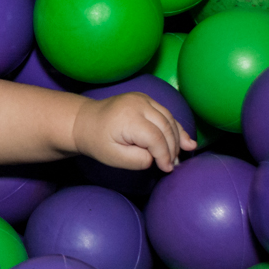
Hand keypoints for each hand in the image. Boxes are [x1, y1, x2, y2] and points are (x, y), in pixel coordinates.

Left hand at [72, 93, 196, 172]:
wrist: (83, 121)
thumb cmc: (97, 141)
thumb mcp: (114, 157)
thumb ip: (138, 160)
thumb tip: (156, 158)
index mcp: (129, 117)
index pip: (156, 138)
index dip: (164, 155)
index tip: (166, 169)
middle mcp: (138, 103)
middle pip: (166, 127)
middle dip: (173, 148)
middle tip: (173, 165)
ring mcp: (142, 99)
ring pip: (169, 119)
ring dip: (178, 137)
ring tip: (182, 154)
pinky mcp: (145, 99)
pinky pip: (165, 114)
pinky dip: (175, 127)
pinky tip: (185, 140)